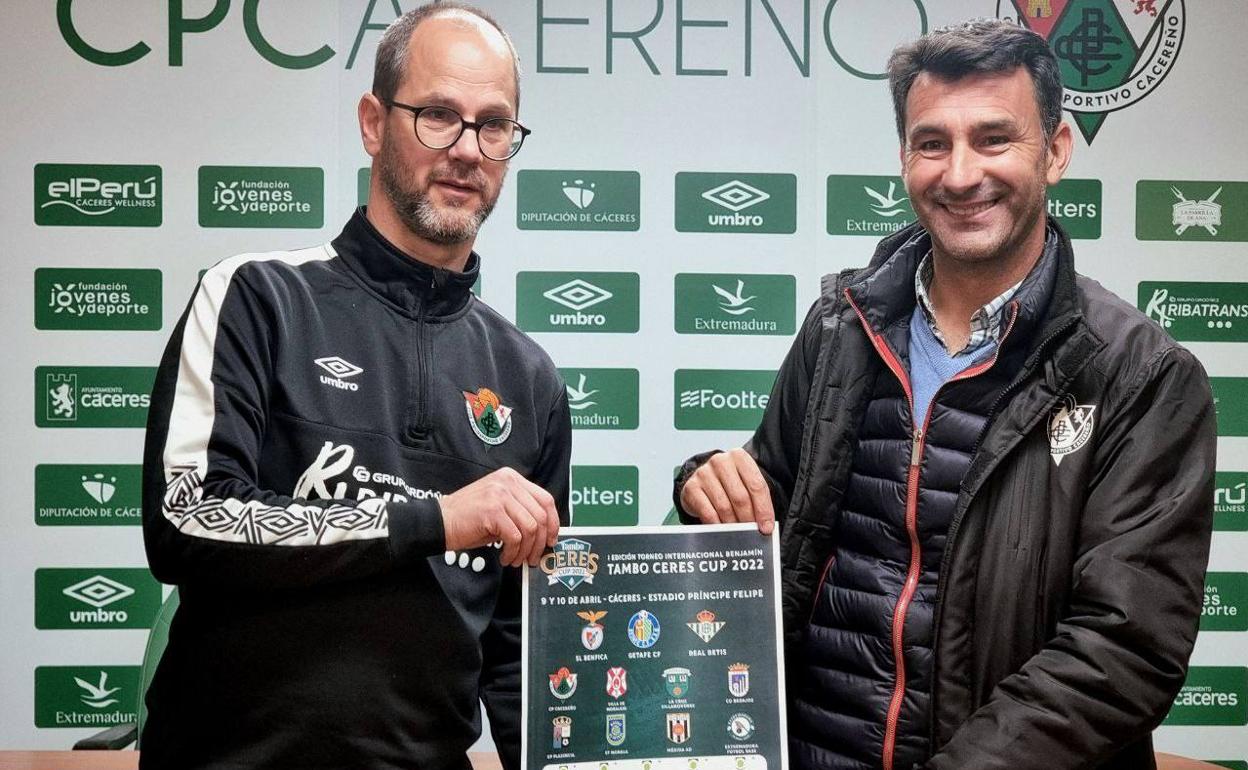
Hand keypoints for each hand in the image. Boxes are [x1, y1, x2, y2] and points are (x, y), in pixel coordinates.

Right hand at [439, 468, 559, 566]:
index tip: (552, 539)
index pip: (545, 499)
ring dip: (525, 550)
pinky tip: (504, 556)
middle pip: (541, 515)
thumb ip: (521, 511)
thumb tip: (545, 532)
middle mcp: (508, 482)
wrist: (440, 521)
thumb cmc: (469, 518)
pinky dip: (513, 552)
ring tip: (515, 559)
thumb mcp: (499, 507)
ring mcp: (500, 495)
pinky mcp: (492, 511)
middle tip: (533, 557)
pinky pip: (515, 537)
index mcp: (512, 478)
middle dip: (540, 542)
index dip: (553, 522)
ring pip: (530, 528)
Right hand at [679, 448, 774, 534]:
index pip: (756, 486)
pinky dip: (717, 525)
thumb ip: (755, 499)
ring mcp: (703, 473)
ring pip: (724, 507)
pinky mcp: (691, 487)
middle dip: (748, 519)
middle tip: (751, 532)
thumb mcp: (745, 483)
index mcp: (739, 457)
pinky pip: (708, 512)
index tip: (766, 527)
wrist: (704, 479)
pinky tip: (722, 529)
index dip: (763, 509)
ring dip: (733, 524)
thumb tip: (764, 525)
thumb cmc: (730, 483)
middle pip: (740, 497)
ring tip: (738, 532)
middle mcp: (720, 461)